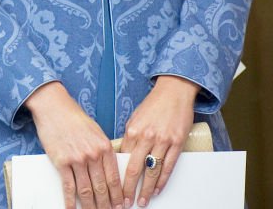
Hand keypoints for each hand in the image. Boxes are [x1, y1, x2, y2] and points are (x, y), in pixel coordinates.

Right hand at [25, 81, 122, 208]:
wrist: (53, 106)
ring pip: (86, 190)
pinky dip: (70, 201)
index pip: (114, 179)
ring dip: (90, 206)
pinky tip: (72, 208)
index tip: (121, 206)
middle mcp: (93, 154)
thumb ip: (103, 149)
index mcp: (104, 147)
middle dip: (106, 205)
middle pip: (102, 188)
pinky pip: (68, 186)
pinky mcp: (61, 161)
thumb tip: (108, 170)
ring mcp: (77, 159)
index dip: (118, 196)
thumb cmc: (73, 117)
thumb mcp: (96, 131)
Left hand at [119, 75, 197, 206]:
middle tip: (125, 202)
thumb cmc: (153, 105)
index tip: (113, 187)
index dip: (117, 174)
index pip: (122, 158)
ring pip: (152, 171)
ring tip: (142, 201)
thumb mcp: (135, 118)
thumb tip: (122, 155)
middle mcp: (146, 136)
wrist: (173, 92)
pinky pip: (168, 166)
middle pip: (134, 168)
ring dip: (146, 189)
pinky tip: (158, 190)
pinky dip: (162, 180)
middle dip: (129, 188)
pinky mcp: (176, 143)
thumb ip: (130, 136)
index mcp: (132, 130)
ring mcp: (162, 141)